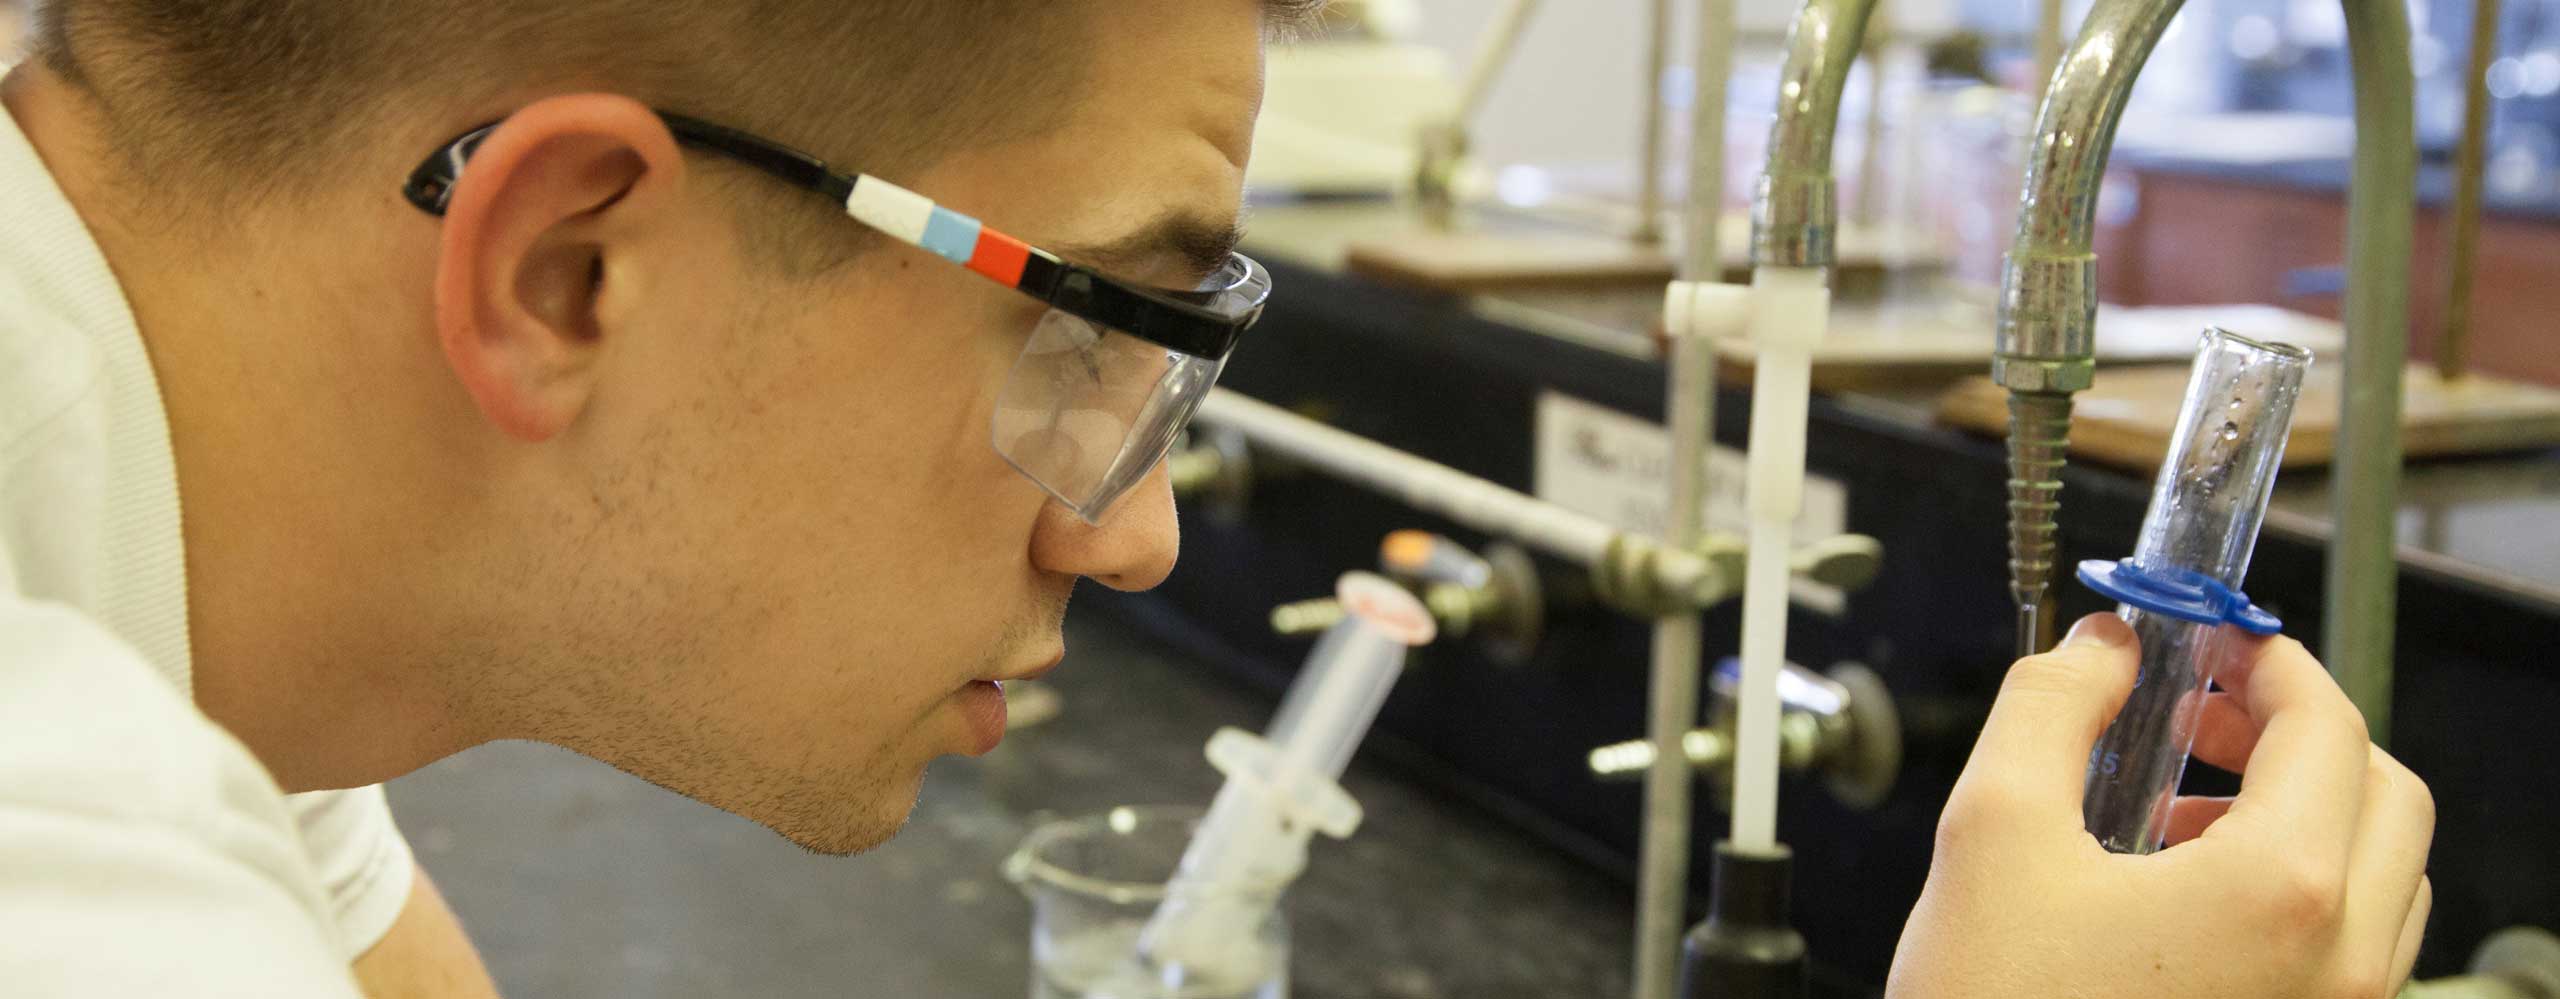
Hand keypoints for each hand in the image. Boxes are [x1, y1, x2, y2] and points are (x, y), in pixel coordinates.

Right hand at [1886, 613, 2434, 998]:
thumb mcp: (1991, 829)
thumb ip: (2052, 709)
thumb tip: (2099, 651)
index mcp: (2281, 891)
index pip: (2326, 725)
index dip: (2268, 660)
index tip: (2216, 639)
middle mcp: (2339, 960)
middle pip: (2384, 792)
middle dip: (2296, 732)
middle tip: (2204, 712)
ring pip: (2382, 875)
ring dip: (2305, 811)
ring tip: (2182, 807)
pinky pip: (2351, 946)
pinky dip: (2299, 888)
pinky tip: (2187, 891)